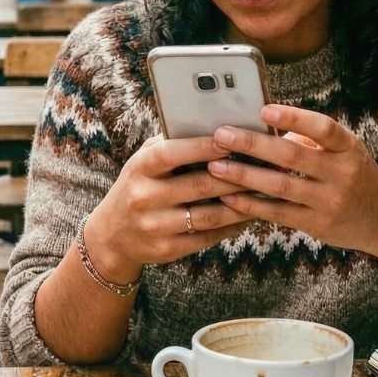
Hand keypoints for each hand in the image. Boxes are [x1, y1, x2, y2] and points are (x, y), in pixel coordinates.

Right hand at [83, 136, 256, 283]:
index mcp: (140, 168)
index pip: (173, 154)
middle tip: (265, 166)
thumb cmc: (138, 186)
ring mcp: (155, 226)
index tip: (233, 138)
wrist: (112, 235)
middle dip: (236, 176)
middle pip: (199, 185)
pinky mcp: (167, 249)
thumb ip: (171, 144)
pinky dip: (231, 226)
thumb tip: (213, 127)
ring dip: (241, 204)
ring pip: (209, 215)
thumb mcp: (143, 161)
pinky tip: (248, 215)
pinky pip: (208, 237)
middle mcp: (144, 197)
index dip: (203, 146)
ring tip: (264, 192)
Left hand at [205, 105, 377, 266]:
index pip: (324, 128)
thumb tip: (265, 126)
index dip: (294, 117)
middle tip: (221, 135)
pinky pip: (278, 213)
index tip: (264, 109)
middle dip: (253, 144)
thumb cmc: (358, 177)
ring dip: (244, 175)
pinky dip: (251, 205)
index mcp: (348, 148)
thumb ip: (312, 140)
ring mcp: (329, 201)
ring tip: (215, 166)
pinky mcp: (317, 225)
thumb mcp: (346, 152)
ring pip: (280, 186)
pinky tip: (229, 197)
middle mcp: (341, 174)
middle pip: (293, 155)